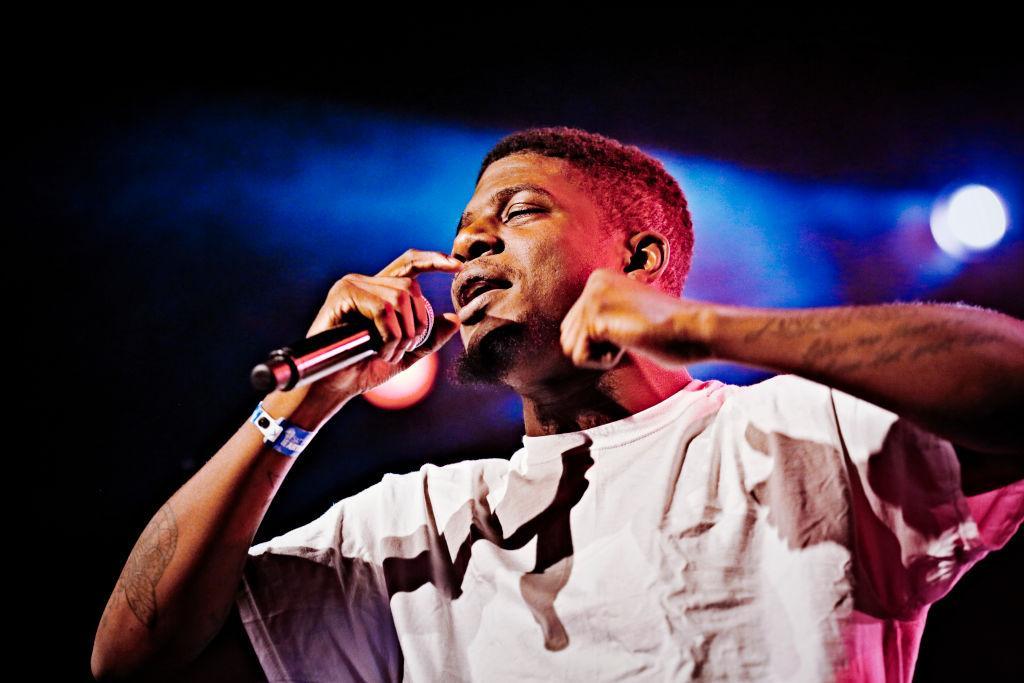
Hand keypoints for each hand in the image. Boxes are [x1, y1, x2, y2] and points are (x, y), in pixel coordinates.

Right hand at [303, 249, 463, 398]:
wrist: (333, 386)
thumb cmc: (363, 369)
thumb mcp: (406, 354)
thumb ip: (429, 337)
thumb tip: (454, 319)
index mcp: (380, 291)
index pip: (410, 264)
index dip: (434, 260)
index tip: (458, 266)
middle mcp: (365, 282)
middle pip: (411, 286)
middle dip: (418, 323)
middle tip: (404, 350)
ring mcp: (352, 285)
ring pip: (399, 297)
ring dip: (402, 333)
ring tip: (388, 353)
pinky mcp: (343, 295)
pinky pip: (382, 308)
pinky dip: (389, 334)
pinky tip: (378, 351)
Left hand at [559, 268, 715, 369]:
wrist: (692, 328)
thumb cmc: (668, 330)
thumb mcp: (626, 313)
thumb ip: (602, 317)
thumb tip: (572, 338)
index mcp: (598, 279)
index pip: (573, 326)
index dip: (601, 340)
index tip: (632, 327)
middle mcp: (592, 283)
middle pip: (568, 336)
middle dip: (596, 347)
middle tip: (630, 334)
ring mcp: (593, 298)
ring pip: (571, 348)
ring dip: (600, 354)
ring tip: (628, 338)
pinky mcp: (596, 317)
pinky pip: (580, 357)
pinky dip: (603, 361)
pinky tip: (627, 344)